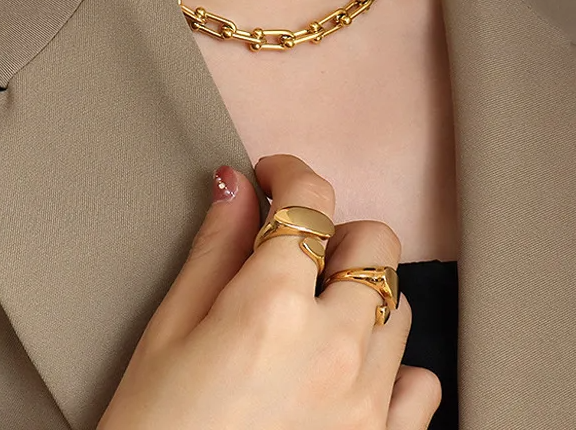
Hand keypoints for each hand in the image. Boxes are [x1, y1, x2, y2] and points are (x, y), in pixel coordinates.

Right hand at [97, 153, 441, 429]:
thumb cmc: (155, 429)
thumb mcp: (169, 330)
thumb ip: (214, 249)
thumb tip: (235, 187)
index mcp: (271, 306)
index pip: (310, 200)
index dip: (290, 172)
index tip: (275, 175)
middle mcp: (333, 346)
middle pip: (374, 242)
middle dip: (335, 231)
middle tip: (296, 250)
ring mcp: (366, 400)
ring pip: (397, 306)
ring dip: (360, 294)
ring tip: (314, 314)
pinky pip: (420, 383)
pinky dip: (392, 366)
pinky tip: (350, 370)